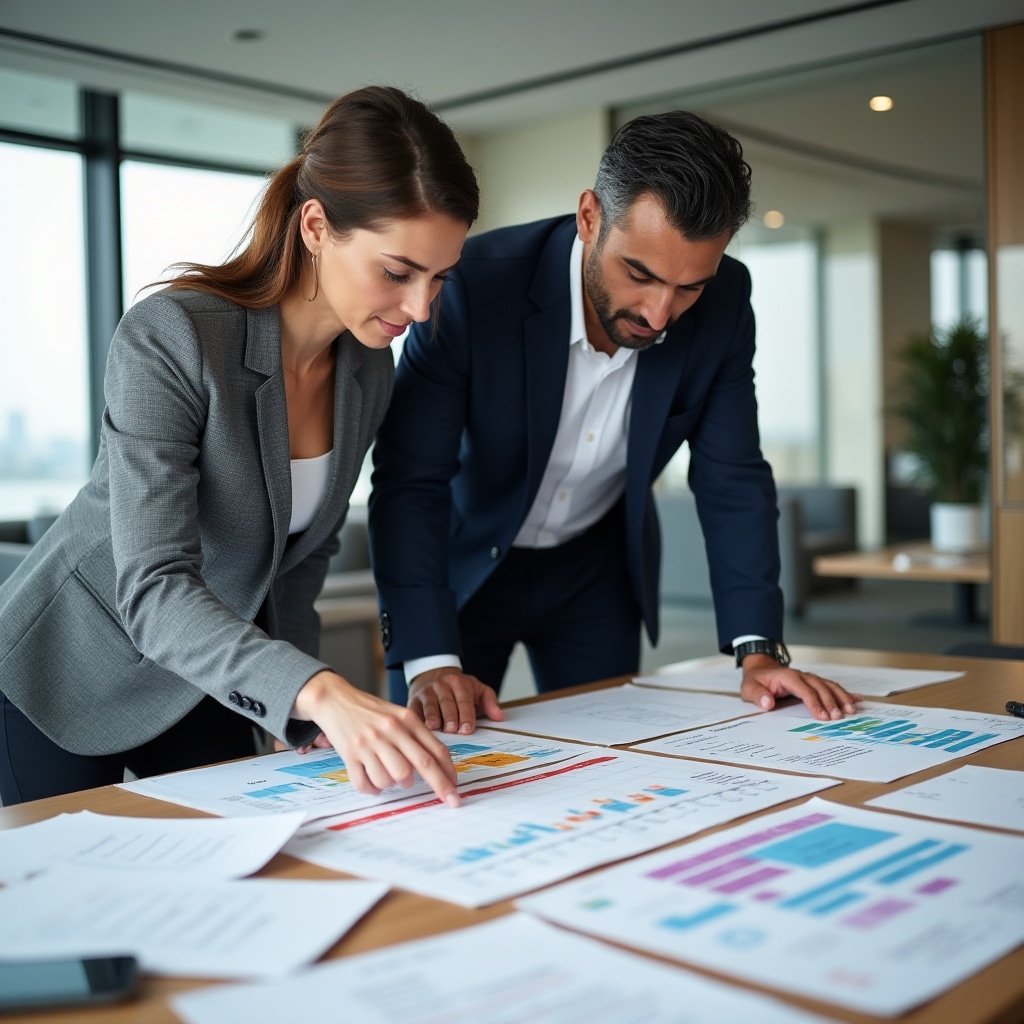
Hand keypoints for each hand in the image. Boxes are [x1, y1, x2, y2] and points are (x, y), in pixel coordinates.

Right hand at [291, 670, 460, 805]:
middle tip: (451, 801)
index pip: (435, 749)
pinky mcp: (350, 754)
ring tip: (389, 774)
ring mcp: (369, 743)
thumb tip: (439, 767)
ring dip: (395, 784)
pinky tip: (373, 783)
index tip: (456, 788)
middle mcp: (390, 730)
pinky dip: (373, 789)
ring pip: (393, 778)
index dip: (449, 771)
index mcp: (406, 719)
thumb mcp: (398, 715)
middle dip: (440, 786)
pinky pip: (366, 784)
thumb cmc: (370, 710)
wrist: (335, 699)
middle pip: (421, 765)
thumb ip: (416, 737)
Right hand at [408, 667, 503, 733]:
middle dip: (450, 717)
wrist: (433, 674)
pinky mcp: (413, 699)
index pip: (464, 700)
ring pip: (429, 706)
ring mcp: (426, 692)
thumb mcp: (477, 689)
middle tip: (453, 731)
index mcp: (459, 683)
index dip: (466, 715)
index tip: (467, 729)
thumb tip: (499, 717)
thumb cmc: (458, 687)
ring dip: (433, 717)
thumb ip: (490, 702)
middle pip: (447, 703)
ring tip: (436, 728)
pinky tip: (419, 728)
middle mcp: (441, 685)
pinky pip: (414, 709)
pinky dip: (416, 719)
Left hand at [739, 654, 860, 720]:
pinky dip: (845, 692)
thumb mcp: (750, 687)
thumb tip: (767, 702)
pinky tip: (858, 698)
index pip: (803, 689)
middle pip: (820, 687)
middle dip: (830, 702)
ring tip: (852, 709)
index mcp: (787, 677)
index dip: (814, 702)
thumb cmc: (756, 680)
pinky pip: (831, 686)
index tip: (822, 716)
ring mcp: (809, 678)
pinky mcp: (814, 682)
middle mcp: (801, 676)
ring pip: (829, 686)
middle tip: (839, 717)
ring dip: (841, 697)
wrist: (761, 668)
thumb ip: (757, 694)